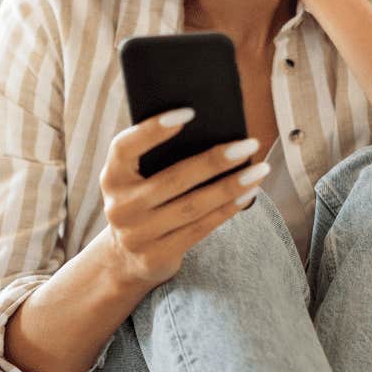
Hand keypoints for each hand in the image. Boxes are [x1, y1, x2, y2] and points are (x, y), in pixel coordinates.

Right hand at [98, 110, 272, 289]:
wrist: (124, 258)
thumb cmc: (142, 202)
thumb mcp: (136, 180)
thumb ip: (158, 159)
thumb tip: (214, 133)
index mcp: (111, 177)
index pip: (125, 147)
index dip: (153, 130)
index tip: (189, 112)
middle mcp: (120, 206)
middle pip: (172, 179)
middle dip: (215, 160)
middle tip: (249, 144)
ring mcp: (137, 235)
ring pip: (192, 206)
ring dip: (230, 186)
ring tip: (259, 169)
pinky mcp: (156, 256)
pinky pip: (200, 229)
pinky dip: (227, 209)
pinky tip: (248, 193)